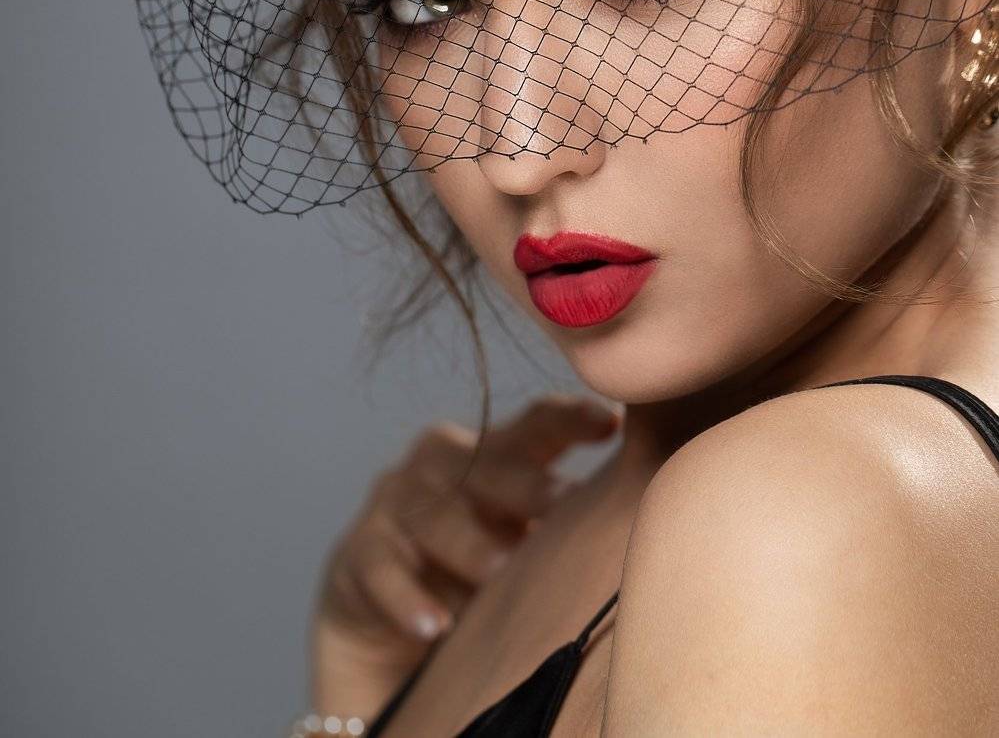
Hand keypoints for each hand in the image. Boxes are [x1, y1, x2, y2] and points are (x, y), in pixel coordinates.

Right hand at [308, 392, 621, 713]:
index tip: (613, 422)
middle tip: (559, 503)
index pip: (532, 425)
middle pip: (478, 461)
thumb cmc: (478, 570)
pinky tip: (436, 624)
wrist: (382, 626)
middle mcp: (440, 468)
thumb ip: (571, 510)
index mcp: (491, 455)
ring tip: (501, 570)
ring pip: (427, 509)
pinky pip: (378, 569)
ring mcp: (393, 508)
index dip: (569, 417)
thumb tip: (653, 493)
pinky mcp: (356, 558)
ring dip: (466, 540)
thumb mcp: (525, 537)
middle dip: (520, 480)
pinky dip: (407, 597)